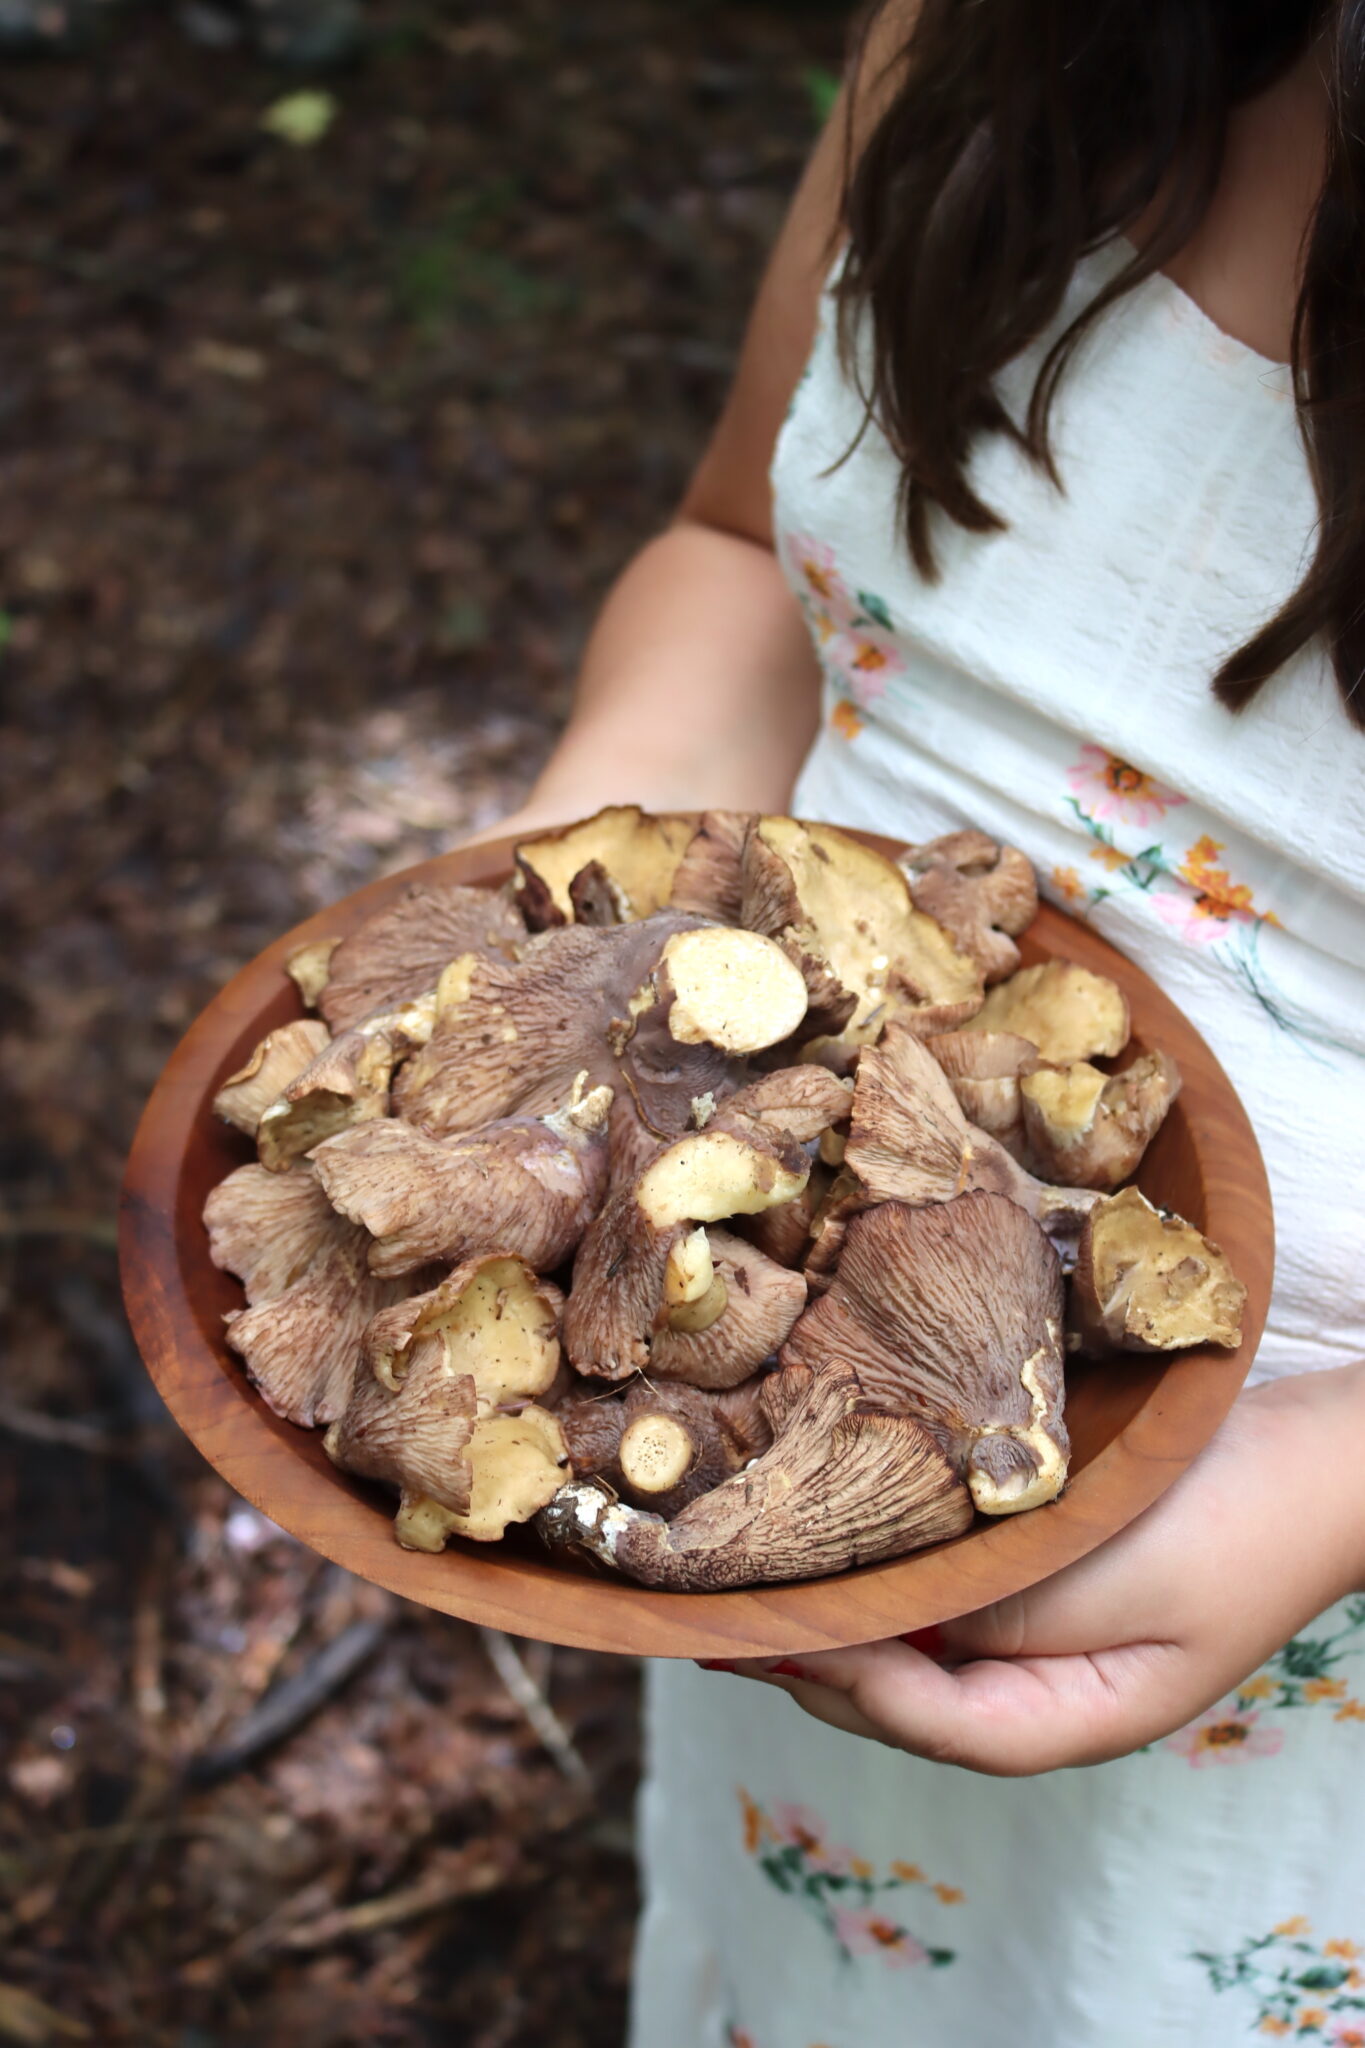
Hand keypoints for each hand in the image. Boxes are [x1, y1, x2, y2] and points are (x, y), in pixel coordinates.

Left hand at [706, 1364, 1364, 1775]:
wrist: (1324, 1463)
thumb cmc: (1231, 1520)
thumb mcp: (1113, 1573)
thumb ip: (1001, 1608)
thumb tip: (883, 1616)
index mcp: (1066, 1720)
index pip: (919, 1715)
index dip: (830, 1675)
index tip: (750, 1628)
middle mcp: (1045, 1694)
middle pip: (902, 1694)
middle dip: (808, 1659)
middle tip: (710, 1618)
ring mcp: (1049, 1642)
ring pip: (917, 1646)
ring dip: (840, 1616)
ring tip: (752, 1584)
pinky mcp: (1050, 1585)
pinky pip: (949, 1595)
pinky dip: (889, 1574)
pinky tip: (843, 1537)